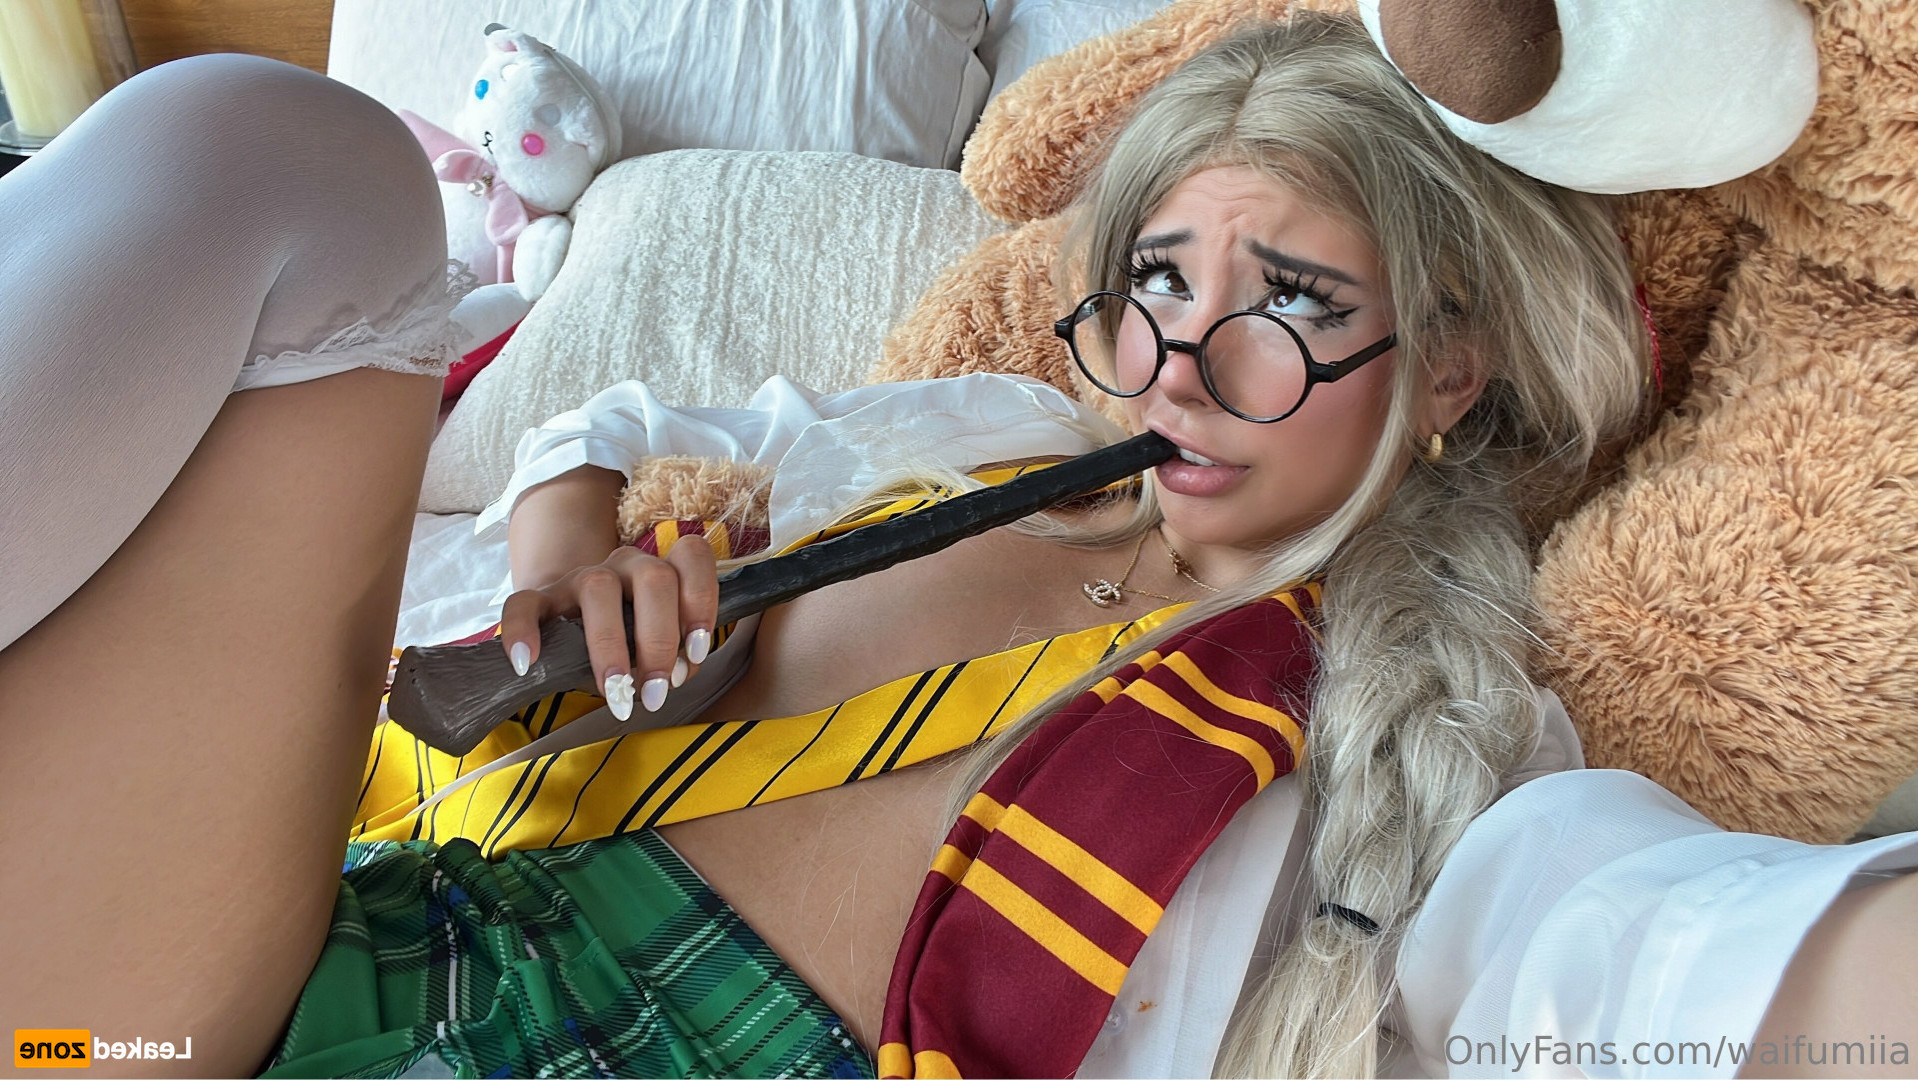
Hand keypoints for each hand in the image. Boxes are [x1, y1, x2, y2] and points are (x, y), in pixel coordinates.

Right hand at [497, 535, 717, 719]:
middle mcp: (626, 565)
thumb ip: (678, 656)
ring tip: (616, 692)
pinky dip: (523, 631)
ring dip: (611, 645)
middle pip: (654, 578)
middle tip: (658, 690)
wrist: (574, 628)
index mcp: (662, 571)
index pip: (691, 557)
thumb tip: (679, 673)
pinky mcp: (540, 598)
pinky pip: (523, 603)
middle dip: (660, 638)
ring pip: (598, 587)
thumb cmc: (629, 641)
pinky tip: (528, 662)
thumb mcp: (659, 646)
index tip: (697, 650)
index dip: (702, 599)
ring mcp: (581, 577)